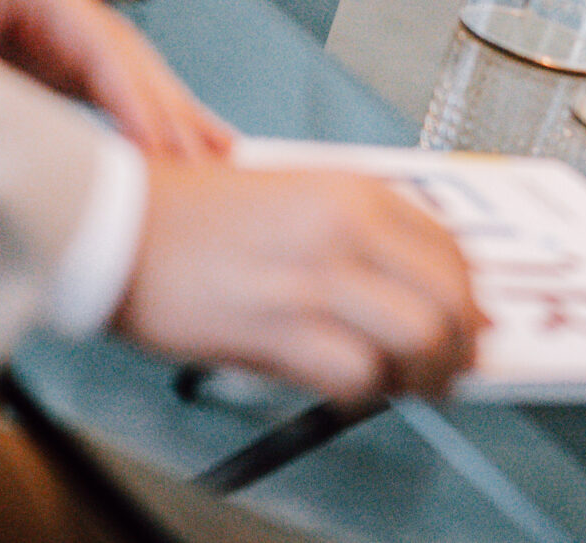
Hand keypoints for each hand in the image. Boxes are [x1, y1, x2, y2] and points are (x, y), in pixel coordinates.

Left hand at [0, 0, 232, 160]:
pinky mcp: (61, 55)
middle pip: (137, 63)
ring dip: (177, 116)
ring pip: (138, 75)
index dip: (133, 100)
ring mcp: (72, 30)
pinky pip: (116, 87)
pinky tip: (181, 141)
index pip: (103, 51)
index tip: (158, 147)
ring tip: (223, 158)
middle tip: (213, 168)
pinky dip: (150, 114)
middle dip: (175, 115)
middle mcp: (72, 7)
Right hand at [114, 159, 486, 400]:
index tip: (467, 325)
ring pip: (419, 338)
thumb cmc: (194, 216)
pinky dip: (364, 394)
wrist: (117, 225)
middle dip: (459, 346)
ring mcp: (315, 277)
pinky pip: (357, 375)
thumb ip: (357, 235)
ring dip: (422, 374)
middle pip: (450, 298)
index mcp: (354, 191)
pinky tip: (350, 391)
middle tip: (450, 371)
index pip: (450, 249)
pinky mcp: (279, 327)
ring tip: (407, 387)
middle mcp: (346, 228)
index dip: (468, 298)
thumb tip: (411, 290)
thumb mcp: (295, 196)